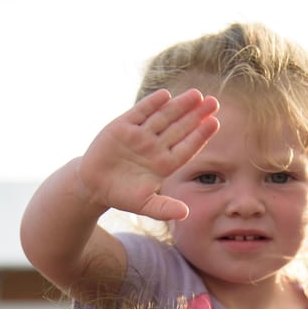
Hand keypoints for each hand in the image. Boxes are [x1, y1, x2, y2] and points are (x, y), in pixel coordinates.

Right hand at [73, 88, 218, 220]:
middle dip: (196, 115)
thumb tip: (185, 214)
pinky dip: (151, 104)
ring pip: (164, 116)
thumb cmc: (122, 196)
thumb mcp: (144, 205)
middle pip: (180, 127)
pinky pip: (140, 112)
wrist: (93, 186)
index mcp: (164, 163)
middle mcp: (155, 146)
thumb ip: (164, 209)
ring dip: (179, 105)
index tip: (214, 123)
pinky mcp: (123, 126)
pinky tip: (165, 95)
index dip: (200, 135)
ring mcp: (140, 134)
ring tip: (196, 94)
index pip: (187, 147)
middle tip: (213, 102)